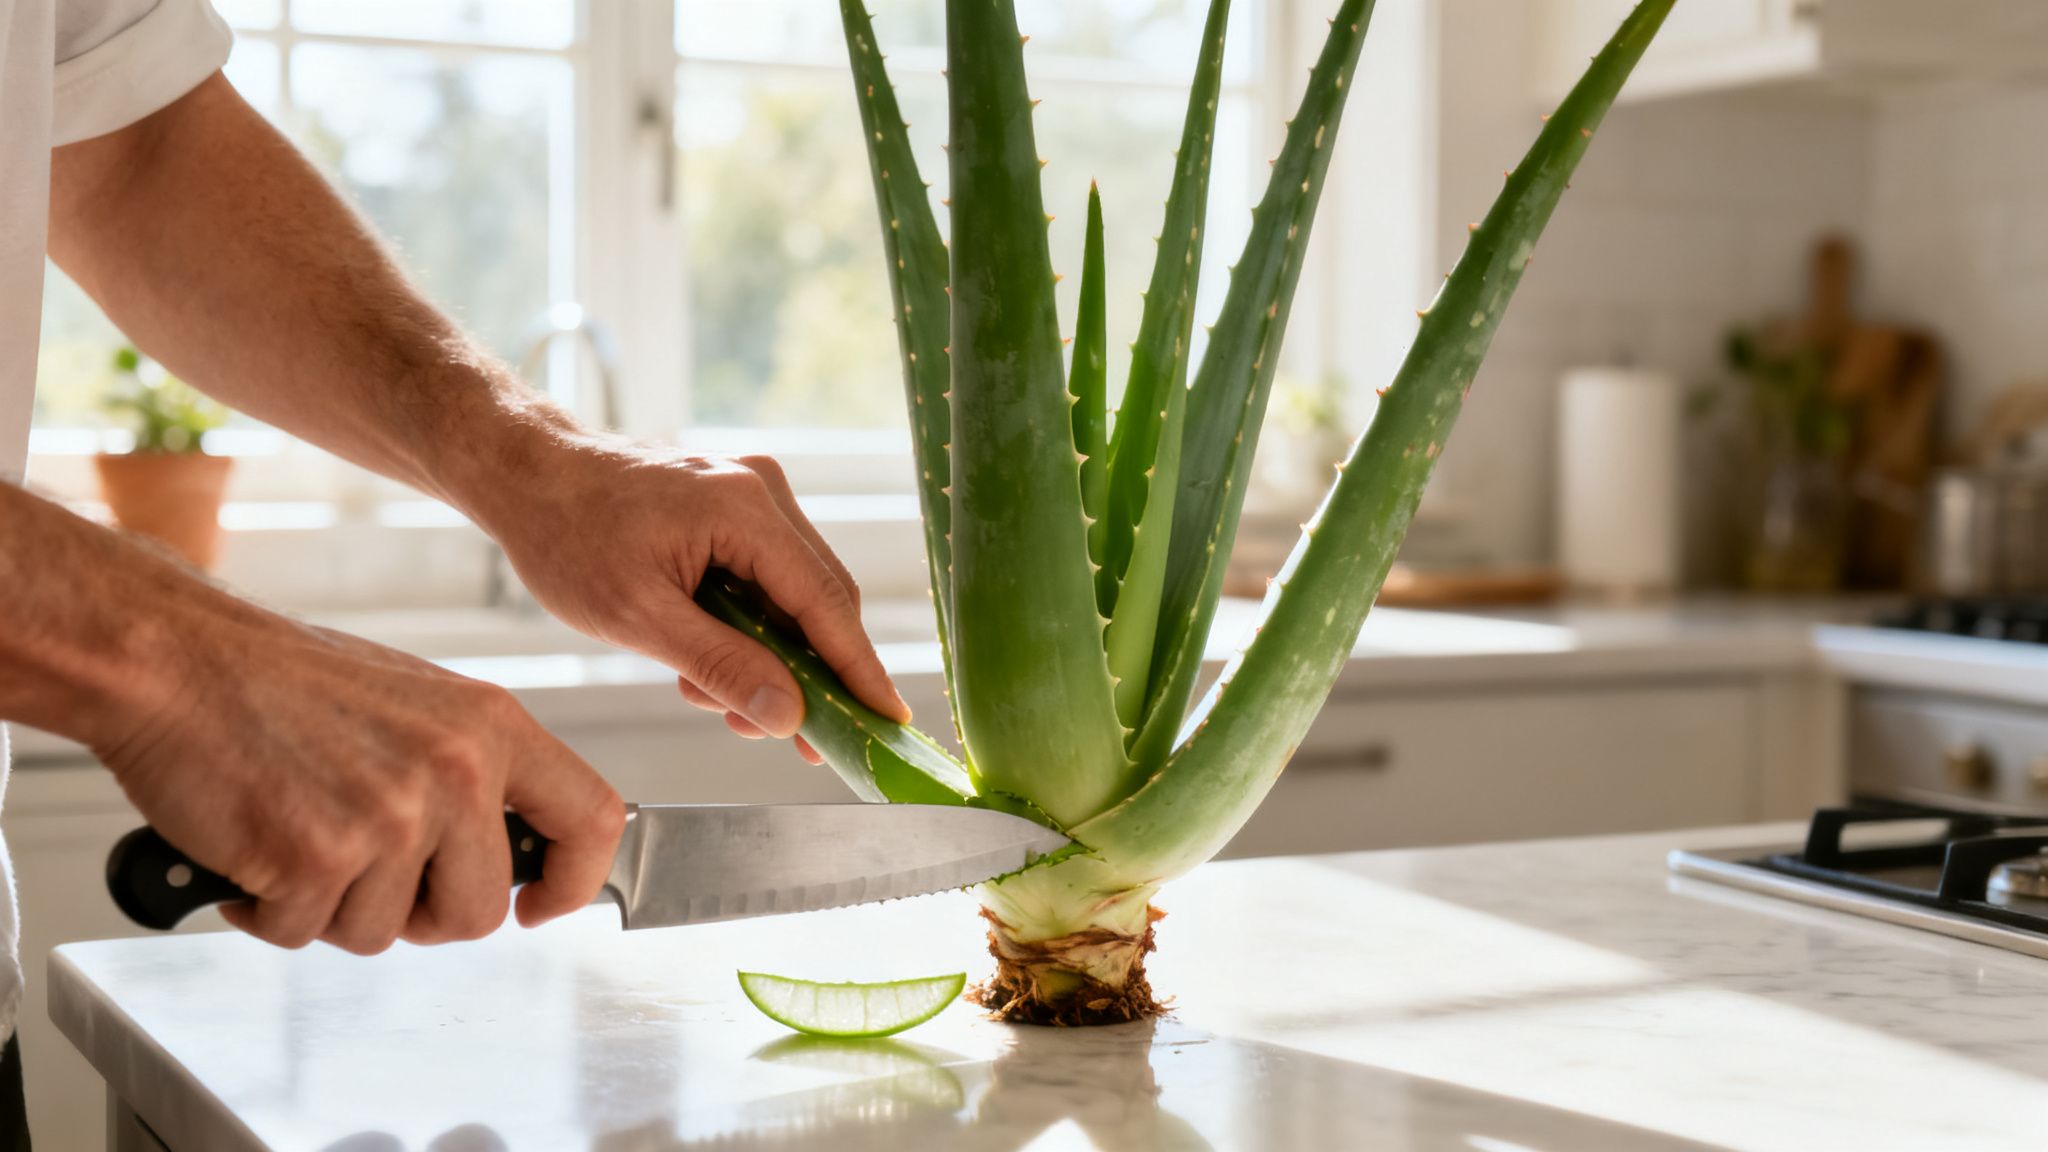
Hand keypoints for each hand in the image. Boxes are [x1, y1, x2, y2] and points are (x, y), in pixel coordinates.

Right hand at [98, 607, 624, 954]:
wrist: (179, 662)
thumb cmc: (285, 683)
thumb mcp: (421, 703)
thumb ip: (474, 771)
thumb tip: (515, 848)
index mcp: (492, 727)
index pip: (591, 819)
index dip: (573, 883)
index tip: (539, 906)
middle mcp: (456, 771)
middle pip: (477, 912)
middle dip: (419, 916)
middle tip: (364, 875)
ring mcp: (390, 817)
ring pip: (383, 934)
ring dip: (331, 909)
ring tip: (297, 836)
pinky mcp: (317, 858)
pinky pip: (304, 933)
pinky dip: (268, 911)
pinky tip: (253, 851)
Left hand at [472, 436, 910, 762]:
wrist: (528, 475)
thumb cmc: (566, 535)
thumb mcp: (638, 617)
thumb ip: (721, 666)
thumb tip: (788, 716)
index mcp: (743, 508)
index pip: (826, 604)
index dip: (861, 670)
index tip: (889, 723)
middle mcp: (762, 491)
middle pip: (823, 599)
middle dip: (811, 676)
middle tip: (796, 742)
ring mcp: (753, 495)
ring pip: (796, 594)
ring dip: (773, 657)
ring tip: (717, 700)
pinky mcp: (738, 507)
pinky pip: (770, 579)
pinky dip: (753, 629)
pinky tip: (710, 663)